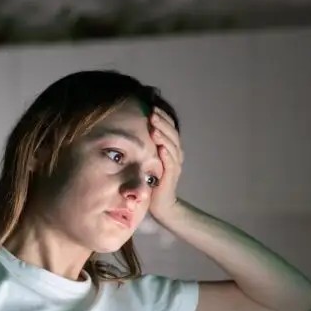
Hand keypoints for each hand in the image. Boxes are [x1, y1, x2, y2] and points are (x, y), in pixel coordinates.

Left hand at [147, 107, 184, 222]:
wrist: (162, 204)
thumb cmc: (152, 180)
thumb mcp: (149, 159)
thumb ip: (147, 146)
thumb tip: (134, 129)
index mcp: (171, 148)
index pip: (169, 128)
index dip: (162, 117)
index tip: (152, 106)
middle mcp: (176, 155)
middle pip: (172, 134)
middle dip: (162, 122)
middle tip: (152, 113)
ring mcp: (175, 165)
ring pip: (172, 146)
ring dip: (163, 136)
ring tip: (154, 127)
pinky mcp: (171, 177)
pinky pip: (171, 164)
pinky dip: (167, 155)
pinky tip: (161, 148)